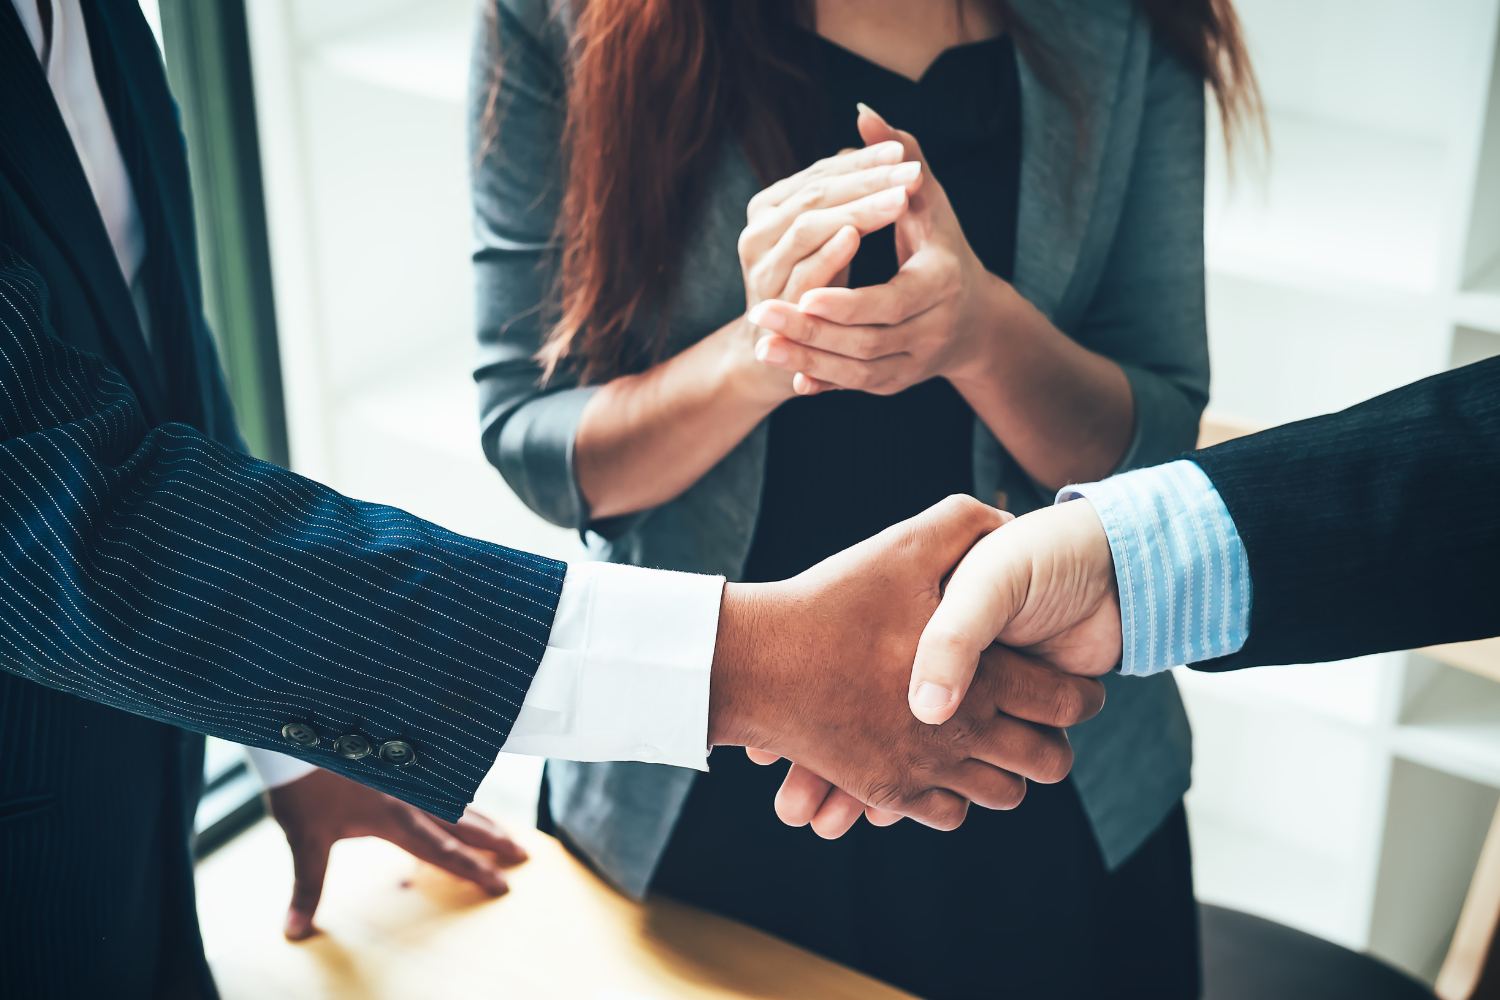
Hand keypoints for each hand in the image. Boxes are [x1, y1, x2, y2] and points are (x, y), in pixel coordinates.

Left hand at [266, 768, 527, 939]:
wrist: (297, 731)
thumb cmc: (302, 784)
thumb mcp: (305, 839)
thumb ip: (307, 885)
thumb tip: (295, 930)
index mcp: (396, 819)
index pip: (445, 853)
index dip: (475, 871)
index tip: (502, 884)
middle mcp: (410, 797)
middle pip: (464, 823)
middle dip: (494, 841)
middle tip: (522, 853)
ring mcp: (406, 775)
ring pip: (455, 799)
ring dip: (481, 817)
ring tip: (501, 827)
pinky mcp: (396, 759)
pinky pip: (438, 778)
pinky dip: (456, 791)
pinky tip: (457, 792)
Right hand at [708, 495, 1105, 829]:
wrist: (757, 662)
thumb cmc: (832, 602)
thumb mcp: (903, 547)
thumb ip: (966, 525)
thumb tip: (1009, 519)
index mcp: (980, 675)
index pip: (1065, 702)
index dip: (1082, 695)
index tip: (1080, 689)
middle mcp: (962, 732)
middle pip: (1046, 761)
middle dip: (1056, 742)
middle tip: (1046, 723)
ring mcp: (923, 768)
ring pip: (1002, 794)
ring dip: (1008, 771)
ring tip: (997, 743)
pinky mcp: (888, 790)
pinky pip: (948, 813)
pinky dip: (956, 795)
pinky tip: (946, 762)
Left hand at [748, 105, 1013, 397]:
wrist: (971, 317)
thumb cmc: (943, 245)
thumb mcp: (928, 200)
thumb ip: (900, 156)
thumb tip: (864, 112)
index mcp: (942, 283)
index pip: (892, 301)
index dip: (848, 301)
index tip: (805, 295)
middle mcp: (933, 330)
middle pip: (868, 342)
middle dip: (813, 332)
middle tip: (760, 315)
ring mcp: (915, 363)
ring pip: (857, 372)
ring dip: (807, 360)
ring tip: (762, 345)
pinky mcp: (896, 383)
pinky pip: (854, 388)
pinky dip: (822, 382)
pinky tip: (788, 378)